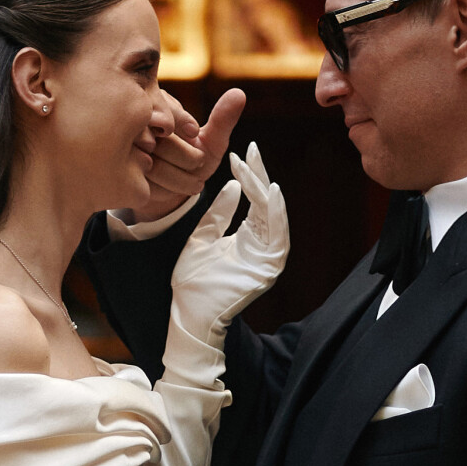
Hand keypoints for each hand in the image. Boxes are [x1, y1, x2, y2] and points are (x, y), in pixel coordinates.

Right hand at [122, 87, 246, 223]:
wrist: (169, 189)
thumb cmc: (190, 161)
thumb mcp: (211, 142)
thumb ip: (222, 120)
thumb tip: (239, 93)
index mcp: (154, 103)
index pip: (168, 112)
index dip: (186, 129)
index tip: (195, 136)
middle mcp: (132, 123)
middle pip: (159, 140)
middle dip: (186, 159)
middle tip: (196, 165)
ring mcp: (120, 148)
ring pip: (151, 164)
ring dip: (177, 179)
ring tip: (189, 181)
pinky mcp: (116, 173)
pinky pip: (142, 183)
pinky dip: (161, 191)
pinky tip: (167, 188)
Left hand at [170, 141, 289, 337]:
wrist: (188, 315)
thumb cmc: (192, 283)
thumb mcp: (201, 238)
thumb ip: (217, 213)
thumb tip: (232, 184)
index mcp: (246, 238)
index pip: (252, 201)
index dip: (248, 176)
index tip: (238, 153)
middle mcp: (261, 245)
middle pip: (265, 204)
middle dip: (258, 176)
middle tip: (251, 150)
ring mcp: (266, 258)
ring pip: (272, 216)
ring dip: (265, 190)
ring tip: (256, 167)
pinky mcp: (268, 268)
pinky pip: (278, 236)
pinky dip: (276, 214)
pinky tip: (270, 193)